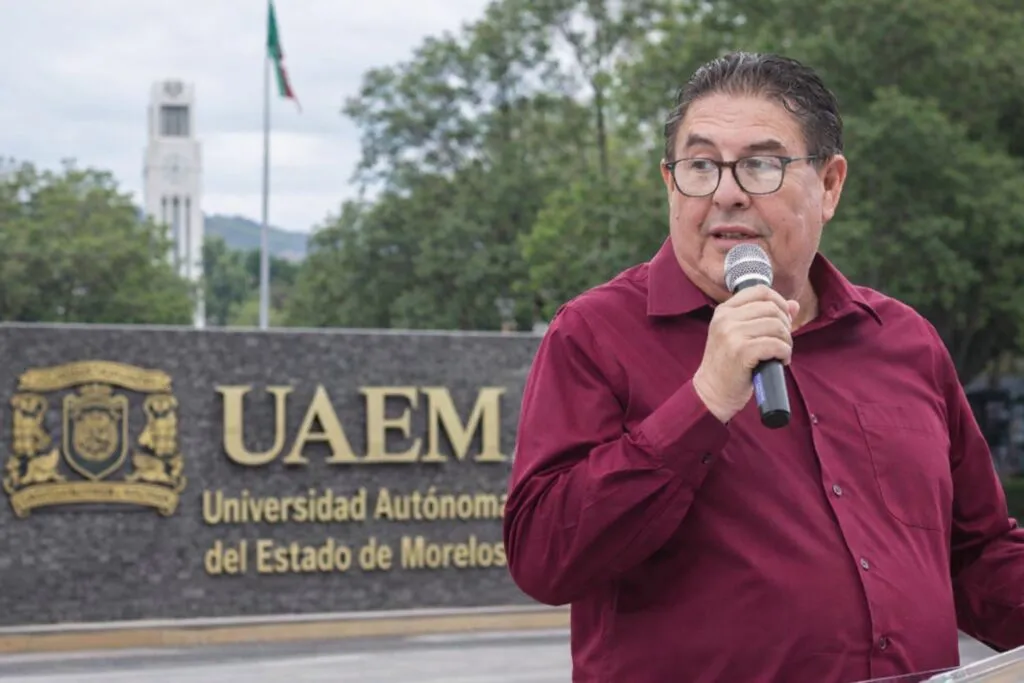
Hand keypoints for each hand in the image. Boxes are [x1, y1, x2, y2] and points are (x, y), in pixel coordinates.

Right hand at [692, 285, 799, 422]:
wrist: (713, 391)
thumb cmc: (729, 363)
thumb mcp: (740, 334)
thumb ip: (764, 317)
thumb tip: (794, 305)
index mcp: (724, 310)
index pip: (760, 291)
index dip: (779, 301)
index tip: (783, 319)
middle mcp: (726, 319)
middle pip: (772, 309)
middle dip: (785, 326)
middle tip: (782, 342)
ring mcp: (732, 334)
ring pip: (776, 326)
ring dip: (786, 341)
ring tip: (781, 353)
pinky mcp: (741, 352)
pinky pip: (776, 345)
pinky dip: (785, 353)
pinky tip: (780, 361)